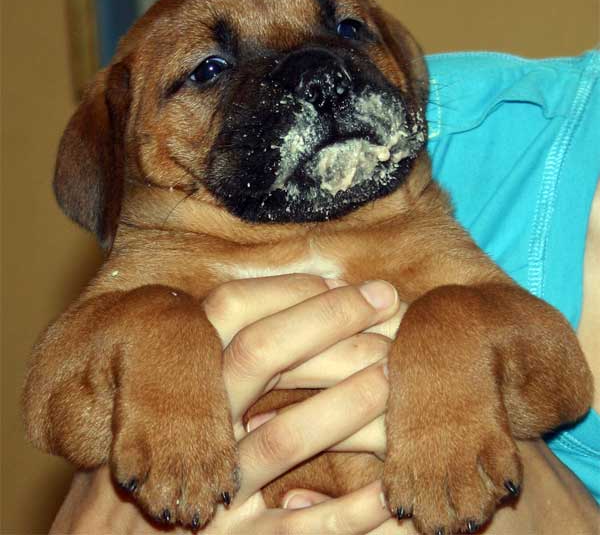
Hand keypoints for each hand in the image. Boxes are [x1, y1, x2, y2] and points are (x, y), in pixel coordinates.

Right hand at [51, 274, 404, 533]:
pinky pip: (297, 529)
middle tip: (388, 300)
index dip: (290, 292)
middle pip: (259, 356)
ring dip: (345, 404)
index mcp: (174, 380)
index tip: (343, 282)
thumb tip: (291, 311)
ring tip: (394, 376)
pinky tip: (388, 490)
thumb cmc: (152, 460)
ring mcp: (207, 485)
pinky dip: (349, 510)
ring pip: (282, 437)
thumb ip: (215, 364)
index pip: (228, 312)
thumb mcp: (169, 400)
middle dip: (328, 321)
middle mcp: (188, 424)